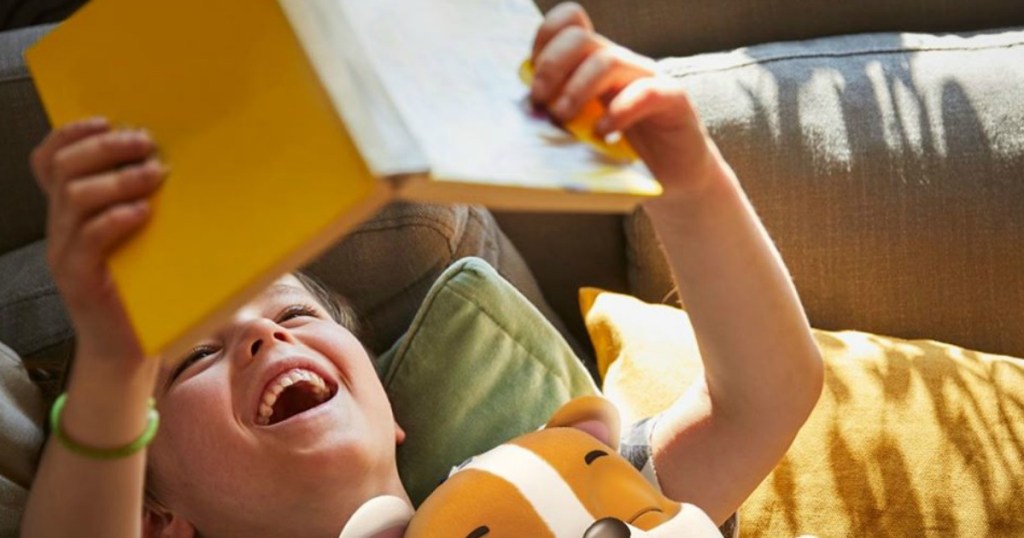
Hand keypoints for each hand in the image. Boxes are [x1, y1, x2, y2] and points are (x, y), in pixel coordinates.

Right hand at [31, 117, 166, 366]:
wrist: (127, 352)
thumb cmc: (145, 291)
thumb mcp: (144, 240)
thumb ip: (145, 205)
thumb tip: (180, 167)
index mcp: (72, 214)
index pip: (50, 161)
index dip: (71, 134)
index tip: (107, 120)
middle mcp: (62, 229)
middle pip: (62, 169)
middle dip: (104, 148)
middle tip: (145, 144)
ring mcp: (66, 254)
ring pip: (74, 199)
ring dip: (117, 179)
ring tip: (153, 175)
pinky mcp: (80, 281)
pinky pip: (88, 240)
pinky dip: (116, 220)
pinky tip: (143, 213)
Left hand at [530, 3, 719, 194]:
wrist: (674, 175)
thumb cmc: (623, 152)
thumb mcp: (582, 129)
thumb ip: (558, 113)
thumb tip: (523, 112)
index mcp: (593, 64)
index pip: (569, 24)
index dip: (545, 41)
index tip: (532, 79)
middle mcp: (619, 63)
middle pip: (579, 38)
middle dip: (551, 68)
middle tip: (540, 103)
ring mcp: (647, 76)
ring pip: (607, 61)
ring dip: (576, 90)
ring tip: (563, 119)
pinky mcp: (672, 98)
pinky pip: (645, 92)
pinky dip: (618, 112)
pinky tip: (603, 133)